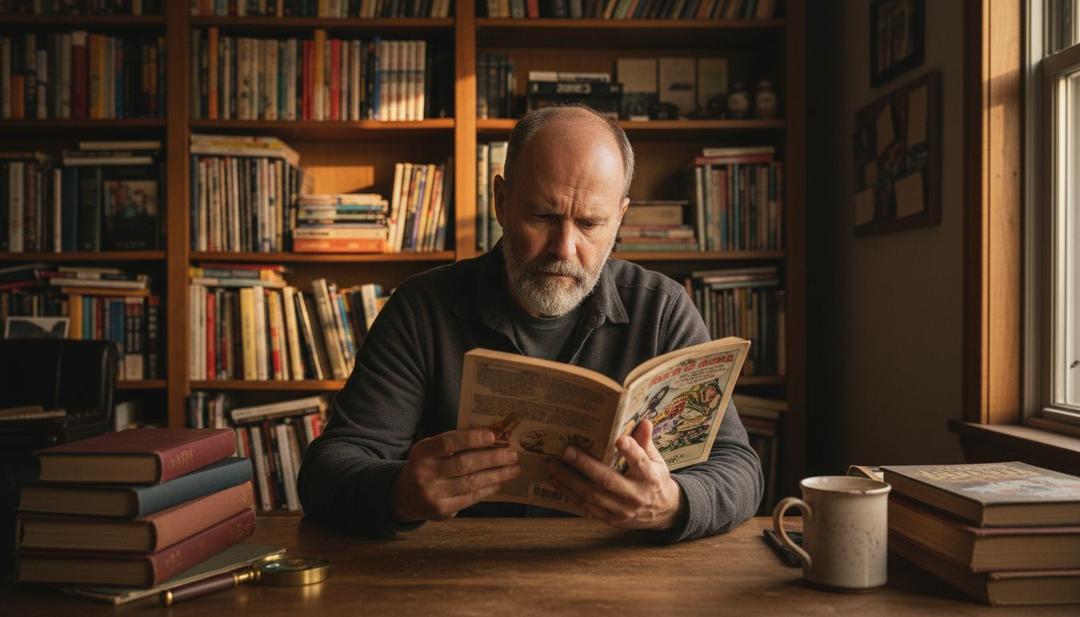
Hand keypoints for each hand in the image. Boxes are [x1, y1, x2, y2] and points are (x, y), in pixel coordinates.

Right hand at [392, 429, 520, 522]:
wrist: (408, 495)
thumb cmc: (429, 465)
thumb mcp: (432, 450)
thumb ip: (456, 444)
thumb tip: (492, 438)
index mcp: (422, 453)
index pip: (448, 443)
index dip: (471, 438)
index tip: (493, 436)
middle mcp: (424, 474)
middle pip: (464, 464)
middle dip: (492, 458)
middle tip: (512, 454)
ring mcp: (432, 495)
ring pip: (471, 483)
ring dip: (497, 475)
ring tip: (514, 469)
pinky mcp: (442, 511)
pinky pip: (471, 498)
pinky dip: (488, 488)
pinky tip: (500, 482)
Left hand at [546, 419, 682, 530]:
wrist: (664, 513)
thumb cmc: (655, 480)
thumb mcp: (656, 460)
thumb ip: (646, 442)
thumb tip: (644, 421)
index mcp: (650, 476)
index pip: (640, 461)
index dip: (631, 451)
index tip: (619, 439)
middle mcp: (636, 495)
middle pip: (607, 479)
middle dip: (584, 465)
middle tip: (566, 451)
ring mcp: (623, 510)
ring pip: (592, 495)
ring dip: (569, 481)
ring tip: (553, 466)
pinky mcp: (612, 519)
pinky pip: (587, 508)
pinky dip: (570, 495)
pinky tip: (557, 482)